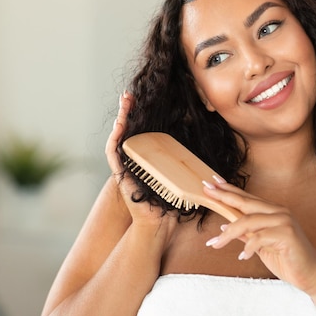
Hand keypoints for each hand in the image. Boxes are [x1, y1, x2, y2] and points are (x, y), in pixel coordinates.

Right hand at [106, 91, 176, 233]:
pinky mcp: (119, 173)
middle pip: (127, 129)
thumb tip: (203, 145)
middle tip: (128, 94)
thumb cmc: (170, 201)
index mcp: (146, 157)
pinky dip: (115, 138)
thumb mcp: (179, 173)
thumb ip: (184, 160)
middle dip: (126, 110)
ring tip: (124, 103)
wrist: (159, 221)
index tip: (141, 99)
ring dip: (120, 119)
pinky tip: (120, 126)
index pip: (140, 131)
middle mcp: (133, 158)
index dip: (139, 115)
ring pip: (118, 137)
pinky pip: (113, 153)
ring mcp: (125, 165)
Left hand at [202, 178, 315, 294]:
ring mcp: (284, 221)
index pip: (247, 198)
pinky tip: (243, 257)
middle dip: (224, 197)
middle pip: (246, 203)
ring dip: (229, 234)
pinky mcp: (287, 234)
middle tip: (207, 191)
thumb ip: (246, 234)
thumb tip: (225, 227)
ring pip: (248, 221)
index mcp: (273, 211)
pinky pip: (259, 238)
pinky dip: (248, 248)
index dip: (229, 190)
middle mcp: (279, 212)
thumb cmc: (286, 259)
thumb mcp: (260, 245)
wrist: (310, 274)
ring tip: (216, 244)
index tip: (211, 183)